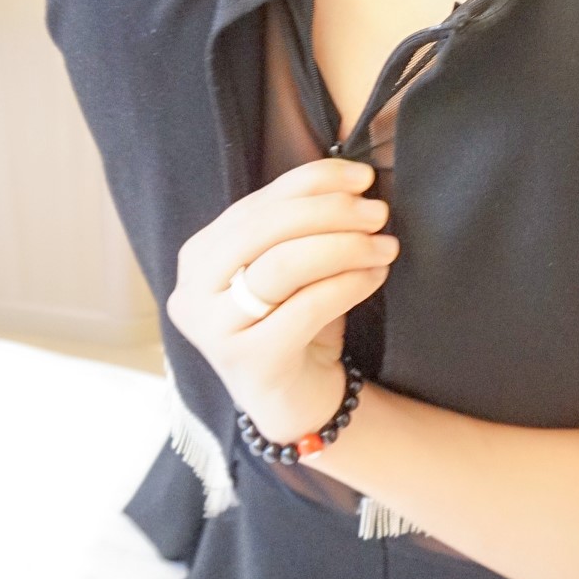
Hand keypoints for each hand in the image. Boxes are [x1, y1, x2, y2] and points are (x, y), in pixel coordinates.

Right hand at [165, 157, 397, 444]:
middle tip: (378, 214)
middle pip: (265, 228)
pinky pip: (305, 308)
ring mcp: (214, 329)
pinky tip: (375, 277)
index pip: (257, 203)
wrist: (298, 401)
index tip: (362, 177)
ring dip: (344, 247)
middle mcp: (194, 290)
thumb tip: (354, 179)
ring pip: (283, 265)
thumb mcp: (292, 267)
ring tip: (385, 247)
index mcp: (200, 255)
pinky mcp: (248, 362)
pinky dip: (347, 285)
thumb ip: (303, 224)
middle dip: (330, 212)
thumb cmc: (297, 323)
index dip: (312, 182)